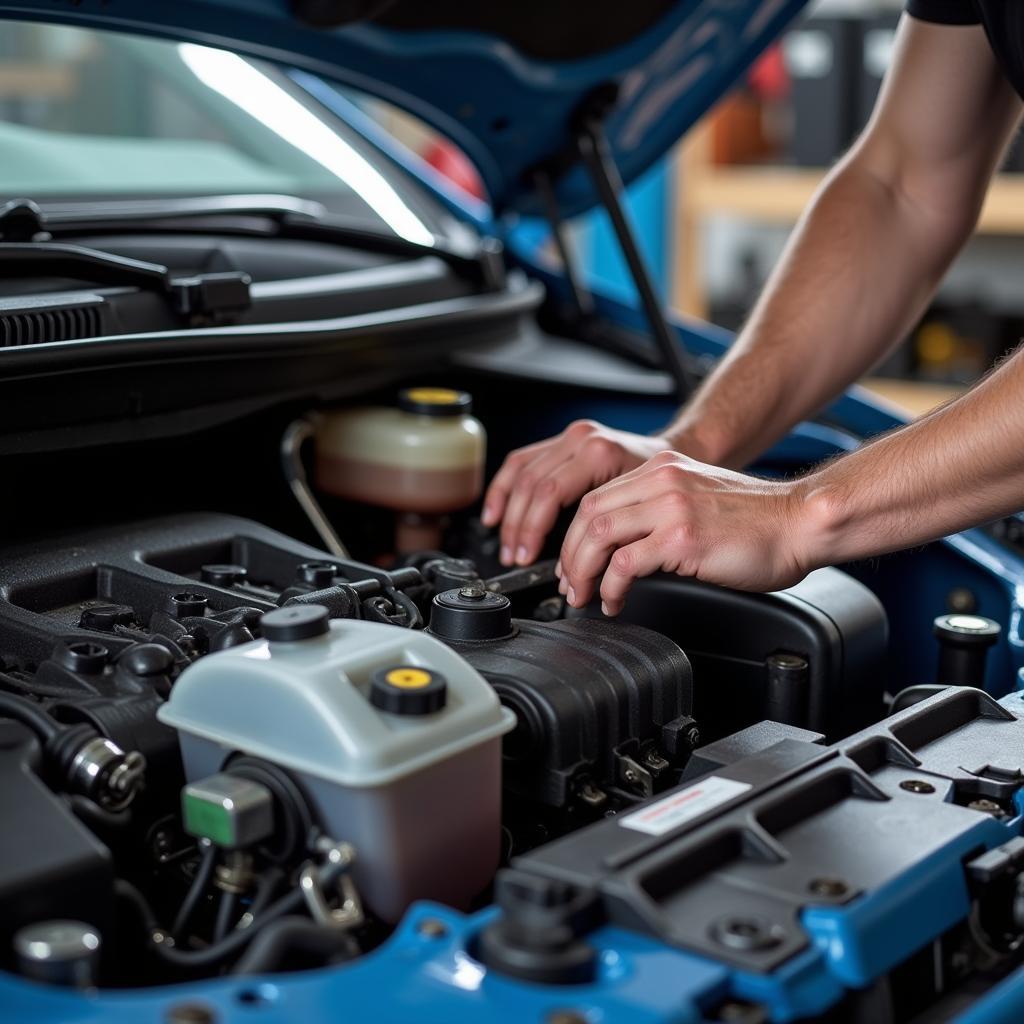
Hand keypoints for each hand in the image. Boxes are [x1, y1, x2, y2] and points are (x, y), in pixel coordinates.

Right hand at [482, 420, 672, 566]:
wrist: (673, 453)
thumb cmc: (660, 485)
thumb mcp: (638, 509)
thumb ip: (605, 537)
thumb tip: (574, 572)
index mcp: (599, 453)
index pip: (549, 494)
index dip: (533, 530)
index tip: (528, 558)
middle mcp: (581, 440)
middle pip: (532, 485)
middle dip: (519, 528)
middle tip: (517, 558)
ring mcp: (570, 437)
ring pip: (520, 473)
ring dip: (507, 513)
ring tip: (507, 544)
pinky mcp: (561, 440)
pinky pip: (520, 461)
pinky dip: (503, 489)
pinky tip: (496, 513)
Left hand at [558, 450, 813, 614]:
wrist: (802, 523)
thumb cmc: (760, 522)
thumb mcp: (698, 500)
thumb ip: (661, 511)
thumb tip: (625, 547)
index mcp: (663, 469)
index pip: (597, 497)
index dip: (575, 534)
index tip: (572, 562)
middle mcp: (662, 481)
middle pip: (589, 514)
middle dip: (570, 555)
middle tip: (570, 585)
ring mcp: (671, 507)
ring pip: (599, 535)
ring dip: (582, 571)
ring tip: (585, 595)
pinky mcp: (682, 537)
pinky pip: (626, 563)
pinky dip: (611, 586)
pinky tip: (615, 600)